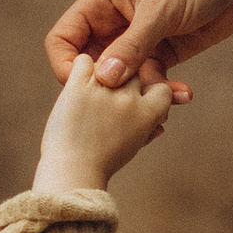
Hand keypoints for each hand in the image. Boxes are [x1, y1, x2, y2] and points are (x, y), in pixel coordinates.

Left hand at [31, 57, 173, 199]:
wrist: (72, 172)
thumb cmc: (101, 163)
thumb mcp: (133, 147)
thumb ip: (149, 130)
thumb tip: (161, 125)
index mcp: (148, 114)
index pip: (161, 88)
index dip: (149, 93)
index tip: (137, 104)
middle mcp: (128, 98)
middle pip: (134, 74)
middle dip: (125, 83)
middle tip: (107, 102)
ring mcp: (104, 90)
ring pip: (110, 63)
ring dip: (102, 74)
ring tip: (89, 99)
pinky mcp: (78, 86)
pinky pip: (83, 61)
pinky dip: (80, 69)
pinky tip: (77, 86)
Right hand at [44, 0, 232, 89]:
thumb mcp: (160, 10)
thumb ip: (132, 46)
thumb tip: (102, 79)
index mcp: (100, 0)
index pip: (64, 38)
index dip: (67, 66)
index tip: (85, 89)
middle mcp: (112, 21)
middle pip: (90, 65)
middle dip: (106, 88)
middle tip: (125, 107)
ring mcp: (136, 40)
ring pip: (122, 79)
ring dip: (139, 94)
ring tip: (161, 105)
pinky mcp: (160, 53)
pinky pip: (149, 80)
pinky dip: (162, 91)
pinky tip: (182, 95)